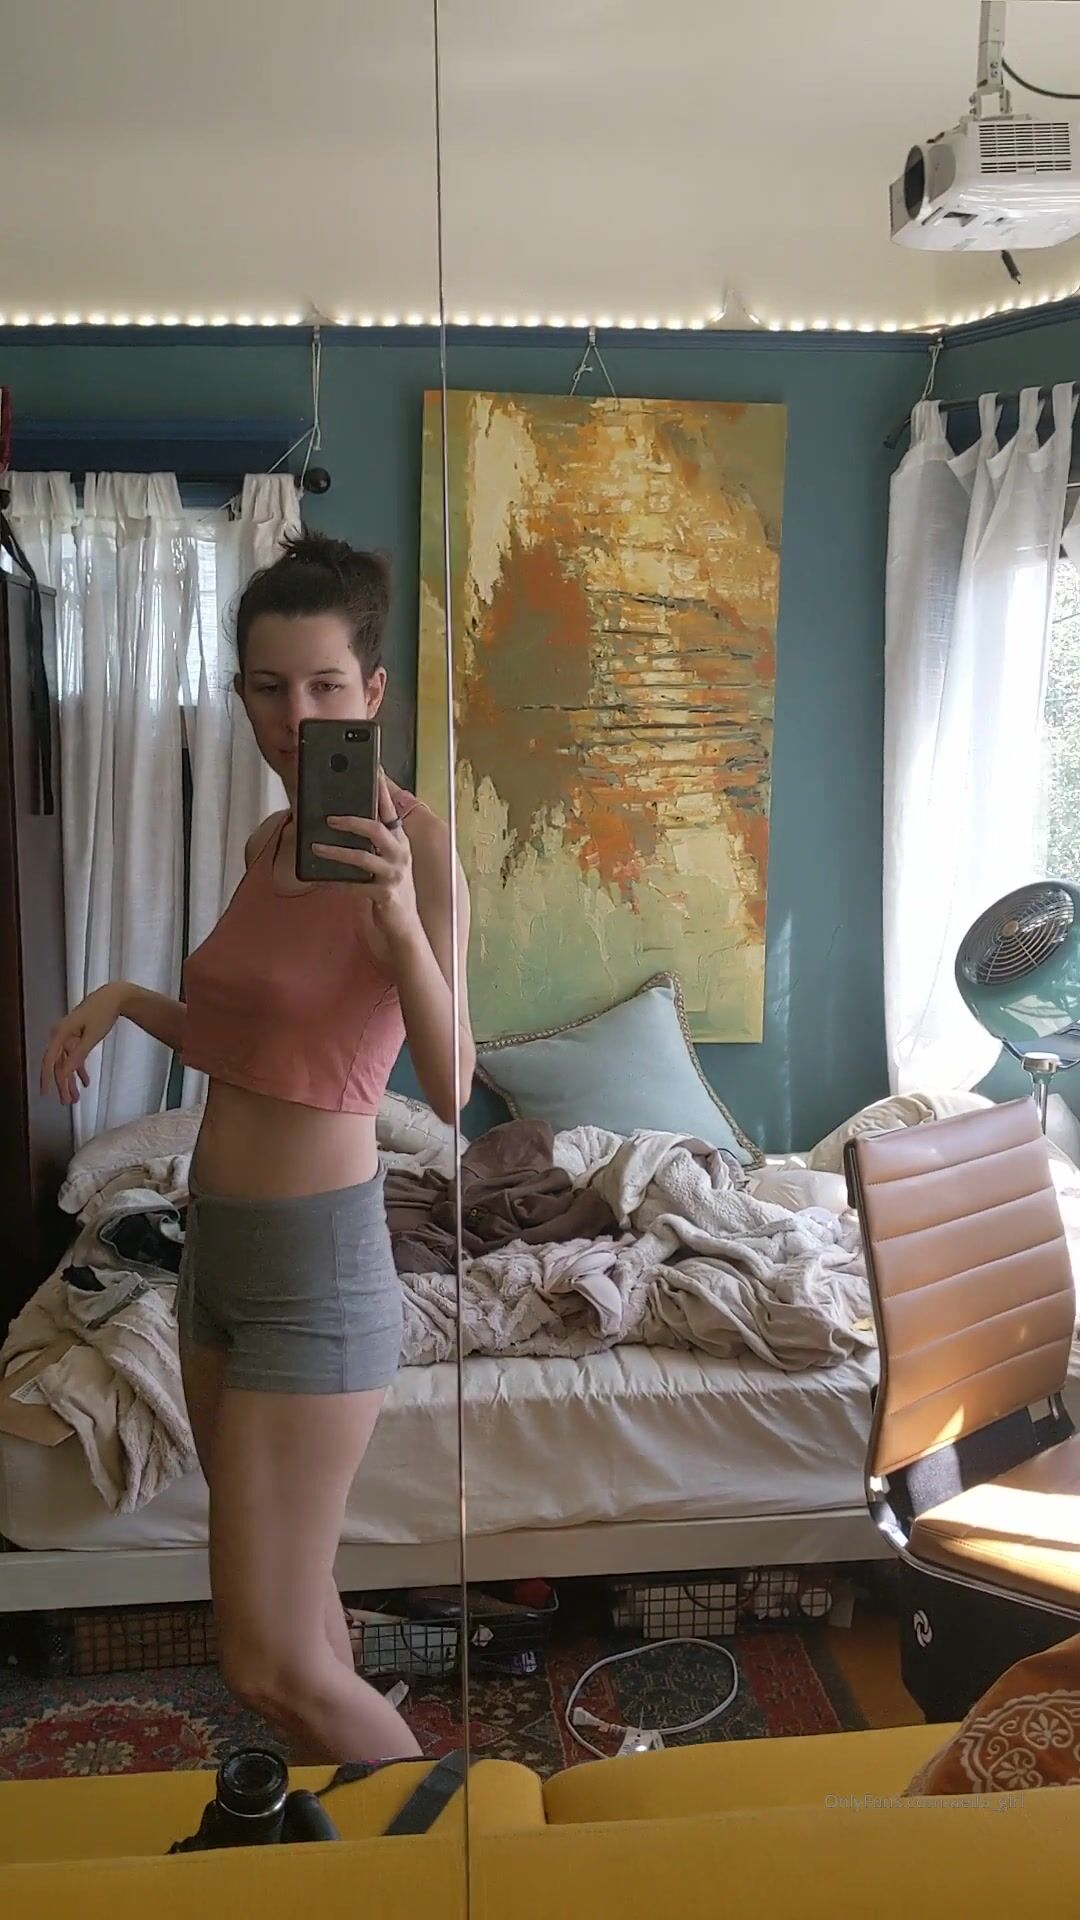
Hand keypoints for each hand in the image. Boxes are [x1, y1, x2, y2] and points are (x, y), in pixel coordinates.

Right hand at [41, 982, 127, 1105]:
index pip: (50, 1060)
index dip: (47, 1078)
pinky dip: (79, 1069)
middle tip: (68, 1101)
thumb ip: (78, 1055)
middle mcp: (60, 1034)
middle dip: (63, 1084)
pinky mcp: (76, 1036)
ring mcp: (68, 1036)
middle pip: (58, 1064)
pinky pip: (74, 1056)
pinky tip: (85, 1082)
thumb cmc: (102, 1013)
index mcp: (60, 1033)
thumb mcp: (92, 1037)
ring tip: (75, 1097)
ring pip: (66, 1062)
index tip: (46, 1093)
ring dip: (71, 1080)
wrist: (114, 997)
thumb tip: (65, 1073)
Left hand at [313, 772, 422, 950]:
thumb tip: (339, 822)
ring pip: (362, 857)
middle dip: (351, 821)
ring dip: (336, 852)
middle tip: (329, 819)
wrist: (405, 923)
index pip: (389, 809)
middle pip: (376, 829)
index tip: (373, 769)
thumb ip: (371, 842)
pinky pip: (354, 886)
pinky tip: (319, 879)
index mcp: (399, 840)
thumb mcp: (384, 860)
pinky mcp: (384, 895)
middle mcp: (400, 854)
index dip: (381, 789)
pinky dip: (333, 882)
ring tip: (316, 848)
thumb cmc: (390, 887)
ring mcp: (394, 875)